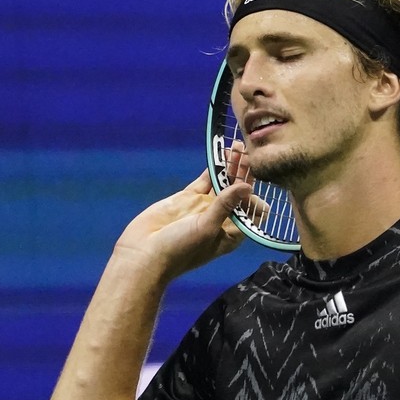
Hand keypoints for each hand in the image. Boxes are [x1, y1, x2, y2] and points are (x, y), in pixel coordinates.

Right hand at [111, 145, 262, 283]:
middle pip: (239, 193)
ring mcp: (205, 206)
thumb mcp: (207, 228)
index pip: (253, 213)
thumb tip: (247, 186)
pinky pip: (206, 180)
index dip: (255, 199)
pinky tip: (223, 153)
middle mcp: (221, 218)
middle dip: (246, 175)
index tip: (253, 185)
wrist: (144, 253)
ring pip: (223, 183)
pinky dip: (214, 167)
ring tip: (240, 147)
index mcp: (231, 233)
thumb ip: (226, 205)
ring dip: (232, 167)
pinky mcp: (188, 197)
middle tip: (252, 155)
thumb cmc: (180, 249)